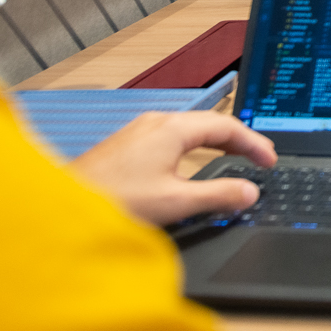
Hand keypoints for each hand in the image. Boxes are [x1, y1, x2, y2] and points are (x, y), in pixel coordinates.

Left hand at [69, 110, 275, 225]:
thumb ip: (218, 196)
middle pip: (208, 125)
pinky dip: (194, 149)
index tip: (269, 161)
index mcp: (172, 129)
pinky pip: (171, 139)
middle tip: (258, 159)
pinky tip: (193, 166)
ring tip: (233, 160)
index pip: (226, 127)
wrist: (60, 207)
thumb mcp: (175, 202)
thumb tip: (248, 192)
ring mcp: (138, 132)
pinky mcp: (126, 147)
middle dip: (238, 141)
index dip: (254, 144)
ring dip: (215, 144)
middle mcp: (155, 123)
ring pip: (188, 131)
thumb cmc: (111, 201)